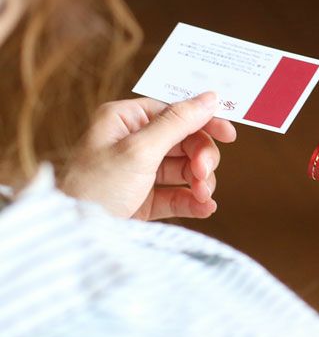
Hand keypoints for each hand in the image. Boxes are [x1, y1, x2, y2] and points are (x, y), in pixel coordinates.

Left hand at [61, 92, 236, 219]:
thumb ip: (178, 123)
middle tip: (203, 175)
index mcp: (125, 120)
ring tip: (203, 197)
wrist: (70, 239)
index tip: (230, 135)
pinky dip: (193, 200)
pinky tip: (205, 208)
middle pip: (184, 141)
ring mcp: (138, 173)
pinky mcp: (142, 200)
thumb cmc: (94, 188)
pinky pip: (177, 194)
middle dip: (200, 158)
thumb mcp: (139, 150)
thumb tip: (210, 97)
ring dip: (200, 181)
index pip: (175, 112)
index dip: (203, 122)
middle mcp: (132, 142)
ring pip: (185, 169)